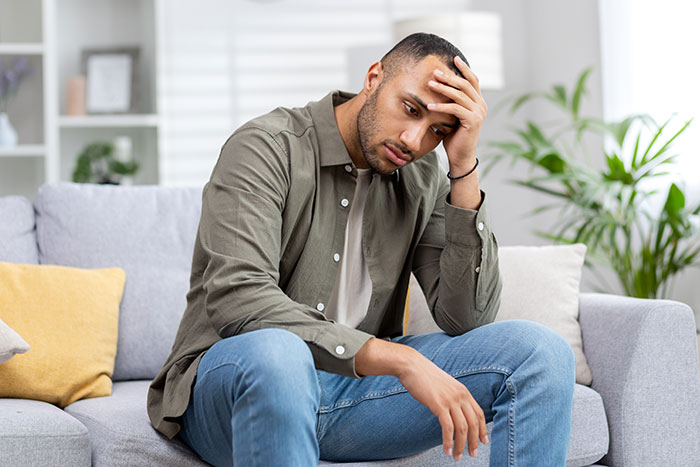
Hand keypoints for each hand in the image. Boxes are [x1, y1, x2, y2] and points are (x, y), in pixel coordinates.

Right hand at [398, 350, 488, 460]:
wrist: (412, 366)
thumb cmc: (425, 375)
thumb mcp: (445, 385)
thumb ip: (453, 396)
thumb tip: (455, 410)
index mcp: (463, 391)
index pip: (479, 413)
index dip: (483, 429)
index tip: (484, 441)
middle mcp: (460, 396)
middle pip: (473, 423)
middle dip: (474, 442)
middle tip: (472, 454)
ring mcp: (450, 400)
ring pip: (462, 428)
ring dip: (461, 445)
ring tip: (457, 456)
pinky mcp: (439, 404)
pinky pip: (448, 427)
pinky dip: (448, 441)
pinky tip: (447, 450)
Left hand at [427, 56, 487, 172]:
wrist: (461, 156)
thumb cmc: (454, 137)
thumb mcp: (453, 116)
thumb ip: (453, 103)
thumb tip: (439, 88)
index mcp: (479, 102)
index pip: (473, 80)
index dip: (464, 69)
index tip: (454, 58)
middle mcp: (481, 106)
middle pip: (465, 85)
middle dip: (449, 77)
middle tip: (435, 72)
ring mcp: (479, 113)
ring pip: (459, 95)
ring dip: (443, 88)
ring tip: (430, 84)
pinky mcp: (472, 121)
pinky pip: (455, 109)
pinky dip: (441, 106)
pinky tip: (429, 105)